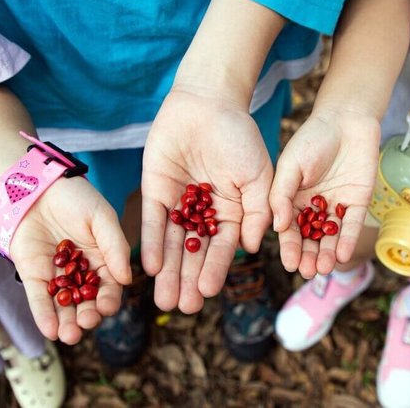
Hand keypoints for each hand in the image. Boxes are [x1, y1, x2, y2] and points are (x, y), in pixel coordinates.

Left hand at [9, 177, 130, 344]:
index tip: (106, 307)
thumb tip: (127, 279)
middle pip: (86, 301)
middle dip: (88, 316)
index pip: (109, 286)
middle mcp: (81, 272)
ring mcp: (56, 275)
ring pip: (63, 305)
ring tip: (70, 335)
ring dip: (67, 323)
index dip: (108, 299)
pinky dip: (44, 315)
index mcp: (102, 259)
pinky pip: (39, 298)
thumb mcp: (102, 217)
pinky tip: (50, 330)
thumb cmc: (75, 196)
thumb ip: (115, 246)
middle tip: (86, 323)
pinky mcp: (32, 274)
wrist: (38, 184)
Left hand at [141, 88, 272, 313]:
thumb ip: (257, 211)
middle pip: (196, 253)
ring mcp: (179, 204)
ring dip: (170, 272)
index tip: (210, 293)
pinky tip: (151, 267)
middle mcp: (204, 214)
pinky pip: (153, 222)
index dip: (216, 269)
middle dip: (189, 280)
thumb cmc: (238, 136)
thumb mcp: (258, 174)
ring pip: (174, 244)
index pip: (223, 248)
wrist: (207, 102)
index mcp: (231, 212)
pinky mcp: (156, 191)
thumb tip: (252, 248)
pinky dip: (152, 244)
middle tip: (184, 307)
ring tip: (165, 299)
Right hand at [269, 107, 378, 277]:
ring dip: (326, 254)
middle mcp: (313, 207)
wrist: (345, 121)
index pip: (290, 229)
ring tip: (323, 269)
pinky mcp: (357, 202)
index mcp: (292, 199)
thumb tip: (278, 227)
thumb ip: (281, 195)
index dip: (289, 247)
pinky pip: (350, 225)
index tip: (289, 264)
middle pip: (310, 238)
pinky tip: (341, 255)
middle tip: (308, 272)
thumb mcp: (289, 166)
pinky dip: (346, 240)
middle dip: (308, 256)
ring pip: (329, 236)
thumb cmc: (312, 140)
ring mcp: (335, 206)